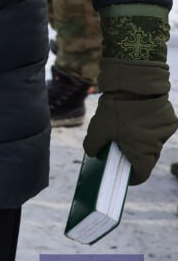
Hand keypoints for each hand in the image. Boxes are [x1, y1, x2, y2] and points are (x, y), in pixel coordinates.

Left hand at [84, 57, 177, 183]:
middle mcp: (158, 144)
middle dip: (133, 157)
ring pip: (152, 142)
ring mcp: (165, 131)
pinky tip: (134, 120)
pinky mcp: (169, 118)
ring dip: (141, 140)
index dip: (131, 177)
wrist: (136, 83)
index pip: (141, 174)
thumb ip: (92, 146)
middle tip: (119, 152)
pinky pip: (157, 128)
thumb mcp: (97, 129)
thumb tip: (92, 153)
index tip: (123, 177)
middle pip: (147, 158)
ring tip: (124, 132)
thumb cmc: (117, 109)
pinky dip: (147, 127)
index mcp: (143, 152)